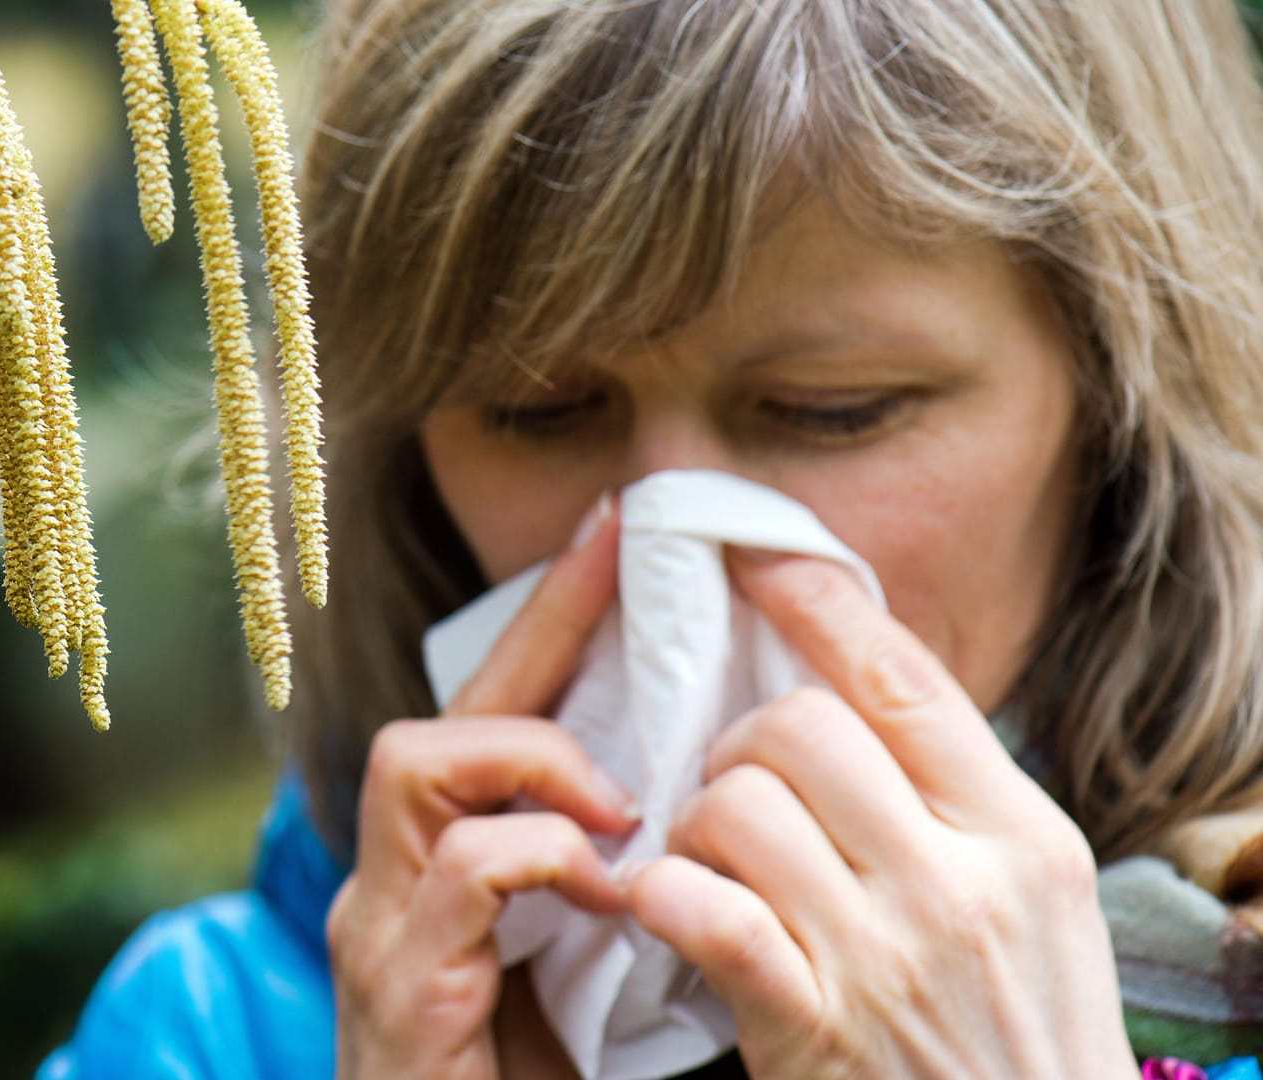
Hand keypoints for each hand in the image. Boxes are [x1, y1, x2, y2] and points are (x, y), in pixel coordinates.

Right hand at [329, 497, 639, 1078]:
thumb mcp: (597, 974)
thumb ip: (621, 886)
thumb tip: (704, 800)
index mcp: (453, 872)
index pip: (499, 713)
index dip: (556, 618)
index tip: (625, 533)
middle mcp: (397, 882)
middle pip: (445, 709)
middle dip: (539, 629)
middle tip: (627, 563)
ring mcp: (382, 930)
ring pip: (416, 760)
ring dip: (532, 759)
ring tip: (619, 803)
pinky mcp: (394, 986)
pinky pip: (459, 871)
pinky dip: (539, 857)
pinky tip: (606, 888)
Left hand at [622, 550, 1136, 1077]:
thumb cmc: (1019, 1035)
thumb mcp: (1032, 903)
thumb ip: (955, 802)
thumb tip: (855, 688)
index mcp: (1021, 837)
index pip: (904, 681)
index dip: (818, 602)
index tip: (754, 555)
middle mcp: (958, 883)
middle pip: (801, 726)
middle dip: (740, 744)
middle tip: (734, 792)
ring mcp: (883, 957)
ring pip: (737, 807)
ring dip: (696, 827)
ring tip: (711, 865)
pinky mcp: (810, 1029)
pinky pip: (703, 912)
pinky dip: (665, 898)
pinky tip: (671, 911)